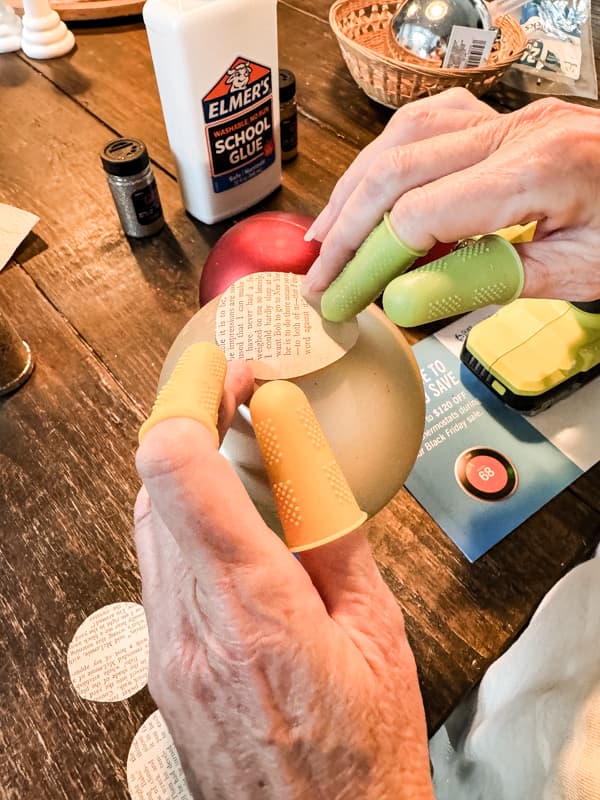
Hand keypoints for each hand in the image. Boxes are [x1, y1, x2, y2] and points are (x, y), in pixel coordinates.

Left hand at [134, 362, 432, 799]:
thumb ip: (326, 521)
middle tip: (243, 396)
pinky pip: (159, 559)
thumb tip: (292, 434)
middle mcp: (190, 626)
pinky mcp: (163, 659)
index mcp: (252, 611)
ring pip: (150, 515)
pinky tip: (236, 518)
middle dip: (194, 417)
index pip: (177, 467)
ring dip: (191, 465)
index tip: (223, 369)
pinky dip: (190, 515)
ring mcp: (166, 646)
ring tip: (245, 450)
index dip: (191, 396)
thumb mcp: (375, 628)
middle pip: (154, 480)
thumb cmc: (361, 756)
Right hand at [305, 90, 599, 302]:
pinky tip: (367, 189)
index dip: (368, 259)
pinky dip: (384, 160)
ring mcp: (508, 117)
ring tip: (325, 234)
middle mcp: (518, 129)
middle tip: (317, 275)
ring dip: (353, 189)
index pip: (421, 213)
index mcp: (543, 167)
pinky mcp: (502, 119)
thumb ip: (487, 281)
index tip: (340, 294)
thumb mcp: (575, 274)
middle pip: (396, 171)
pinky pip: (424, 123)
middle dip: (344, 230)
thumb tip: (405, 297)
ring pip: (401, 137)